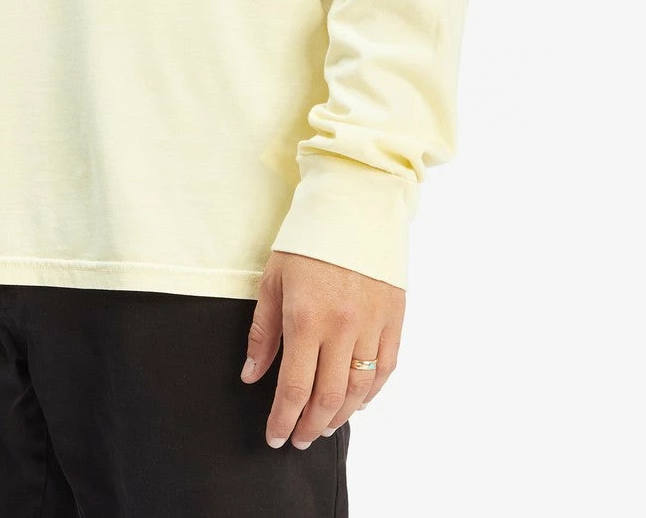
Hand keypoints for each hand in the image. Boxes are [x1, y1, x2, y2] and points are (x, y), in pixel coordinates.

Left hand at [240, 251, 403, 447]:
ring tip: (323, 427)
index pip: (293, 388)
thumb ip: (263, 332)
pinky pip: (385, 369)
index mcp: (306, 319)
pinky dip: (371, 392)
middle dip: (309, 425)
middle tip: (298, 439)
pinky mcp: (394, 319)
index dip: (283, 419)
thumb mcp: (273, 280)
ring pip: (359, 390)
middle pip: (328, 397)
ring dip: (341, 416)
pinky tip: (357, 402)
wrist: (354, 206)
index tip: (275, 437)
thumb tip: (251, 374)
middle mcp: (342, 328)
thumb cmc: (307, 242)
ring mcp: (372, 326)